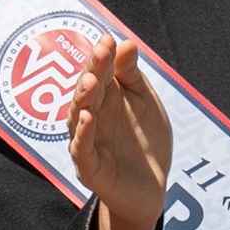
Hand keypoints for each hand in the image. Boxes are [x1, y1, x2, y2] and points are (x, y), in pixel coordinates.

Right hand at [63, 31, 172, 229]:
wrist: (151, 189)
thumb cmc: (144, 142)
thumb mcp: (145, 103)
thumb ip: (133, 76)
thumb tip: (126, 42)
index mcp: (104, 100)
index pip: (98, 73)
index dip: (101, 57)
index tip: (107, 40)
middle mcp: (91, 118)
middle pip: (87, 92)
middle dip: (92, 71)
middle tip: (100, 54)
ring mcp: (88, 143)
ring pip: (78, 118)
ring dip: (83, 99)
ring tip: (90, 81)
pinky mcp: (90, 169)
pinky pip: (82, 150)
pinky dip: (84, 134)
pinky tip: (89, 118)